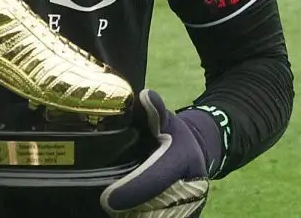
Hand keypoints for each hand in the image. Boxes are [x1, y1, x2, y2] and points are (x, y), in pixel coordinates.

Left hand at [100, 90, 208, 217]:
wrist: (196, 156)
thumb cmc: (175, 135)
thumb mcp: (167, 120)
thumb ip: (155, 110)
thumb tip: (145, 95)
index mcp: (182, 161)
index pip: (154, 180)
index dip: (131, 191)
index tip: (107, 199)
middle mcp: (190, 190)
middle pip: (153, 209)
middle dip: (129, 208)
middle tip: (104, 205)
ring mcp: (188, 209)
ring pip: (155, 217)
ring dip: (133, 215)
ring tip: (112, 209)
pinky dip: (140, 217)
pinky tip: (125, 213)